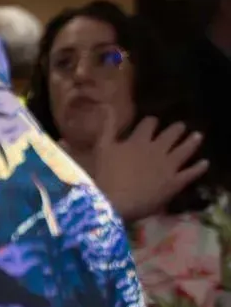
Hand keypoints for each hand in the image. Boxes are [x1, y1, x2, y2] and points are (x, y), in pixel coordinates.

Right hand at [85, 107, 207, 222]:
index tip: (152, 122)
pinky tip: (204, 163)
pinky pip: (191, 172)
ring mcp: (168, 166)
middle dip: (176, 129)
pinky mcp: (175, 182)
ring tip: (197, 136)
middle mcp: (157, 149)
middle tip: (180, 127)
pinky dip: (199, 167)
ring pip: (185, 149)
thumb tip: (106, 105)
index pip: (149, 124)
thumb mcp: (102, 148)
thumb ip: (107, 126)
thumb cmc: (104, 175)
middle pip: (171, 133)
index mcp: (138, 141)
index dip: (151, 122)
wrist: (114, 202)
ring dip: (192, 141)